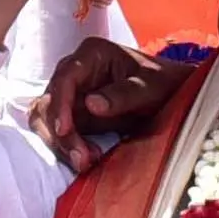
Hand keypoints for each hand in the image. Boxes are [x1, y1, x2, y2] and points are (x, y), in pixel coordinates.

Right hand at [41, 40, 188, 170]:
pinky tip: (87, 159)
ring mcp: (70, 94)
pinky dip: (67, 148)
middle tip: (81, 158)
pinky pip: (58, 132)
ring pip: (46, 120)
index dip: (59, 104)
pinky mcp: (73, 114)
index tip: (64, 129)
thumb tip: (91, 104)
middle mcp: (74, 72)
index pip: (65, 77)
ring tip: (85, 162)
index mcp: (92, 54)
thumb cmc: (164, 82)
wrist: (171, 94)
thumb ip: (124, 94)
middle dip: (60, 133)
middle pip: (49, 102)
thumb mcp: (152, 87)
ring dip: (60, 144)